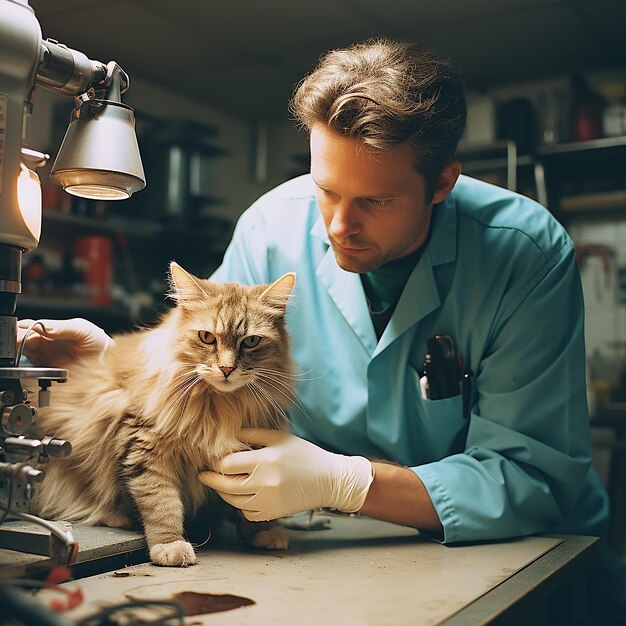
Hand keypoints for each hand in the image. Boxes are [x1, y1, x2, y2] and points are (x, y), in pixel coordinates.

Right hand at [17, 318, 112, 367]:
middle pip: (20, 340)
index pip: (27, 326)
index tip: (20, 334)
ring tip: (24, 355)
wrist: (107, 358)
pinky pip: (32, 370)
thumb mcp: (81, 329)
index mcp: (49, 328)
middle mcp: (44, 341)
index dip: (20, 329)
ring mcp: (44, 356)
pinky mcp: (47, 370)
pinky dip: (28, 369)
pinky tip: (31, 368)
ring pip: (22, 354)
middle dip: (16, 342)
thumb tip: (44, 327)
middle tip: (19, 345)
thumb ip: (63, 328)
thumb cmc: (97, 339)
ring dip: (19, 355)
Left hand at [198, 428, 373, 521]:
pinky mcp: (271, 514)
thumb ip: (252, 434)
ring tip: (219, 482)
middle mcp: (265, 483)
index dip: (216, 461)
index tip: (212, 458)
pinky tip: (241, 494)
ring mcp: (267, 502)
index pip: (227, 464)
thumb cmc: (304, 454)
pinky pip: (245, 512)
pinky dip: (239, 504)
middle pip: (224, 485)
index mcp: (266, 460)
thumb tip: (228, 435)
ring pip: (232, 501)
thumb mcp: (280, 437)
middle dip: (211, 479)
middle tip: (203, 474)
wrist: (328, 480)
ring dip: (223, 492)